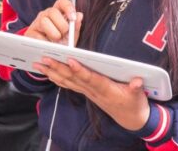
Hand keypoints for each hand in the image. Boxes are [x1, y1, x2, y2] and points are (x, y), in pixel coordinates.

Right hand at [25, 0, 82, 44]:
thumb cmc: (62, 43)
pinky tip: (49, 46)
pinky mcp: (30, 33)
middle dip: (61, 25)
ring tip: (56, 42)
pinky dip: (45, 42)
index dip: (68, 7)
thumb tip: (79, 15)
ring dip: (53, 33)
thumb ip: (76, 26)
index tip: (73, 18)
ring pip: (44, 21)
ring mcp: (37, 22)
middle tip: (64, 34)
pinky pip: (37, 35)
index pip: (62, 2)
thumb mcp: (71, 36)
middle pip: (53, 11)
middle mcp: (46, 14)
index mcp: (59, 12)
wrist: (49, 56)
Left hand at [34, 58, 149, 130]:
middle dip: (58, 68)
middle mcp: (93, 91)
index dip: (80, 70)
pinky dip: (57, 78)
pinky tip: (48, 73)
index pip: (90, 78)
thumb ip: (136, 88)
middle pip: (73, 78)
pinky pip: (69, 85)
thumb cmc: (134, 104)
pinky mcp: (87, 92)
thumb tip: (137, 81)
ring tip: (38, 64)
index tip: (70, 60)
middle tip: (44, 59)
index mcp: (105, 89)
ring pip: (67, 81)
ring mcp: (88, 92)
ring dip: (52, 72)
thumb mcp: (138, 96)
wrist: (131, 119)